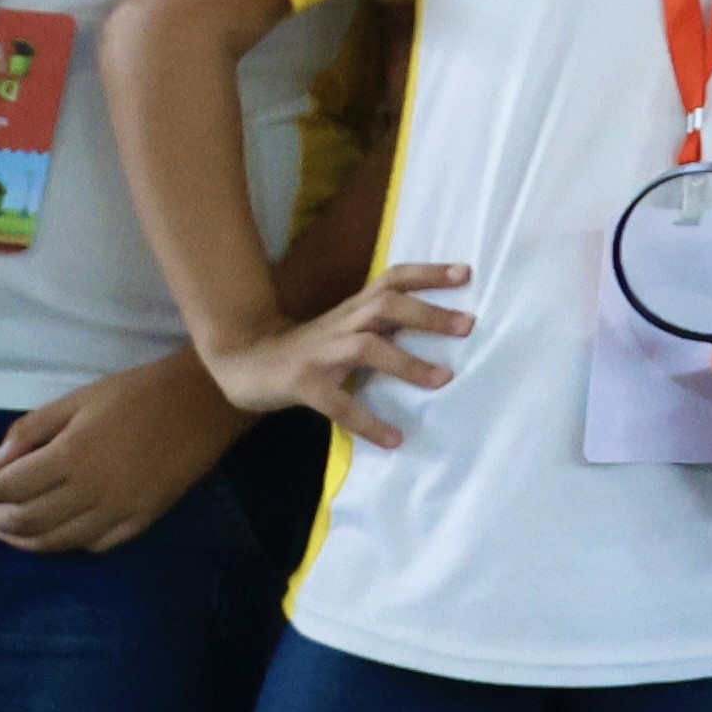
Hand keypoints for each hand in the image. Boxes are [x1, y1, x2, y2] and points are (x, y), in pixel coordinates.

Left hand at [0, 356, 253, 554]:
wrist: (206, 401)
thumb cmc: (139, 393)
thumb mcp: (78, 399)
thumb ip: (31, 429)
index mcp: (72, 455)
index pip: (11, 487)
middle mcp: (92, 490)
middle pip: (27, 521)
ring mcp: (121, 510)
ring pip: (57, 541)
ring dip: (26, 540)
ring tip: (12, 531)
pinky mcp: (145, 519)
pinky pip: (97, 544)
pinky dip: (71, 542)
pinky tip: (64, 529)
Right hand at [214, 264, 471, 447]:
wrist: (242, 362)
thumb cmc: (311, 348)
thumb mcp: (347, 326)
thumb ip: (384, 323)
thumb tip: (443, 326)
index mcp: (354, 309)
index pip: (392, 279)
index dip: (428, 273)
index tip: (466, 272)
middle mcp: (341, 324)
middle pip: (385, 305)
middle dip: (427, 314)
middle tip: (468, 325)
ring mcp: (320, 353)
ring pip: (366, 347)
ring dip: (406, 362)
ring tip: (443, 379)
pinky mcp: (302, 384)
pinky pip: (338, 403)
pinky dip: (367, 421)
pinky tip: (393, 439)